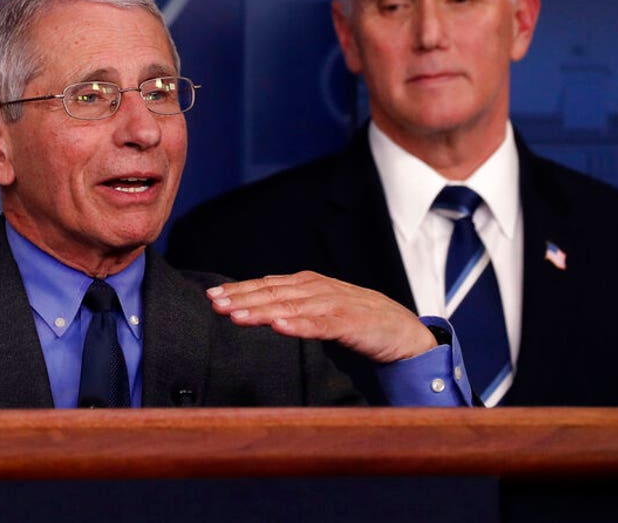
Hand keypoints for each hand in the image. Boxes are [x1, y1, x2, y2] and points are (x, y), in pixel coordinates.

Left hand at [207, 271, 436, 362]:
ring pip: (291, 307)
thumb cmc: (359, 321)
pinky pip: (321, 325)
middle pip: (274, 293)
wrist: (404, 332)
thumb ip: (294, 308)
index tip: (212, 296)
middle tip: (214, 303)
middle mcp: (319, 290)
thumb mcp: (321, 311)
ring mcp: (335, 305)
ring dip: (262, 311)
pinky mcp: (351, 323)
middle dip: (242, 298)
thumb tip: (259, 312)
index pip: (268, 286)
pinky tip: (279, 326)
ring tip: (236, 315)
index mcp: (310, 285)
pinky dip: (298, 325)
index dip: (240, 290)